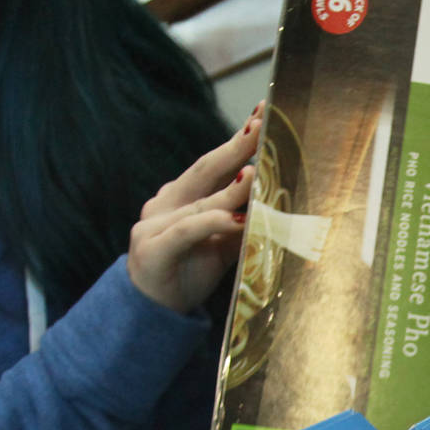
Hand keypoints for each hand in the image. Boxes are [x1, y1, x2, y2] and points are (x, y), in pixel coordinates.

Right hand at [127, 104, 260, 311]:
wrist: (155, 313)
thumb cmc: (190, 271)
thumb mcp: (224, 243)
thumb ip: (243, 219)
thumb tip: (277, 198)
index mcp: (180, 196)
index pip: (213, 163)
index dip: (238, 140)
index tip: (262, 115)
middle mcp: (165, 204)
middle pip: (205, 170)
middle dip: (236, 147)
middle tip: (261, 126)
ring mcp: (154, 225)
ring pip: (202, 202)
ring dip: (232, 189)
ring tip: (258, 174)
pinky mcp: (153, 249)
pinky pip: (188, 230)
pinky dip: (212, 222)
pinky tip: (234, 217)